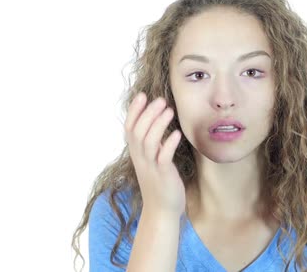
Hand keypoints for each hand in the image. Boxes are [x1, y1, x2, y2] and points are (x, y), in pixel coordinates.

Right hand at [125, 92, 185, 217]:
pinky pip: (163, 157)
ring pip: (148, 141)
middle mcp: (140, 158)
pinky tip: (177, 133)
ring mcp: (150, 167)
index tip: (142, 95)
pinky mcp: (163, 175)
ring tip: (169, 110)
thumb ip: (153, 142)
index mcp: (137, 153)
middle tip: (160, 99)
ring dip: (158, 124)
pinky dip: (168, 144)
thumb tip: (157, 121)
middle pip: (138, 131)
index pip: (129, 128)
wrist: (162, 210)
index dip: (134, 111)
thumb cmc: (160, 183)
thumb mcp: (153, 159)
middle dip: (147, 113)